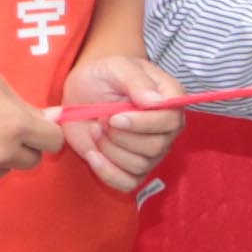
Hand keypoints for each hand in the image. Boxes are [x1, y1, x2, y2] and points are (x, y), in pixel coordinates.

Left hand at [62, 46, 188, 198]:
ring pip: (139, 165)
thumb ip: (136, 80)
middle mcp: (165, 129)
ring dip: (110, 149)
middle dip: (121, 137)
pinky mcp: (132, 169)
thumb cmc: (101, 77)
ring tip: (96, 130)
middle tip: (101, 121)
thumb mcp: (116, 67)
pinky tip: (93, 155)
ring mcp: (151, 152)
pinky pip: (127, 183)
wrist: (80, 94)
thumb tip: (155, 102)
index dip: (144, 123)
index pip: (172, 120)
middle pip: (156, 146)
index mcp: (168, 100)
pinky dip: (107, 172)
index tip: (115, 117)